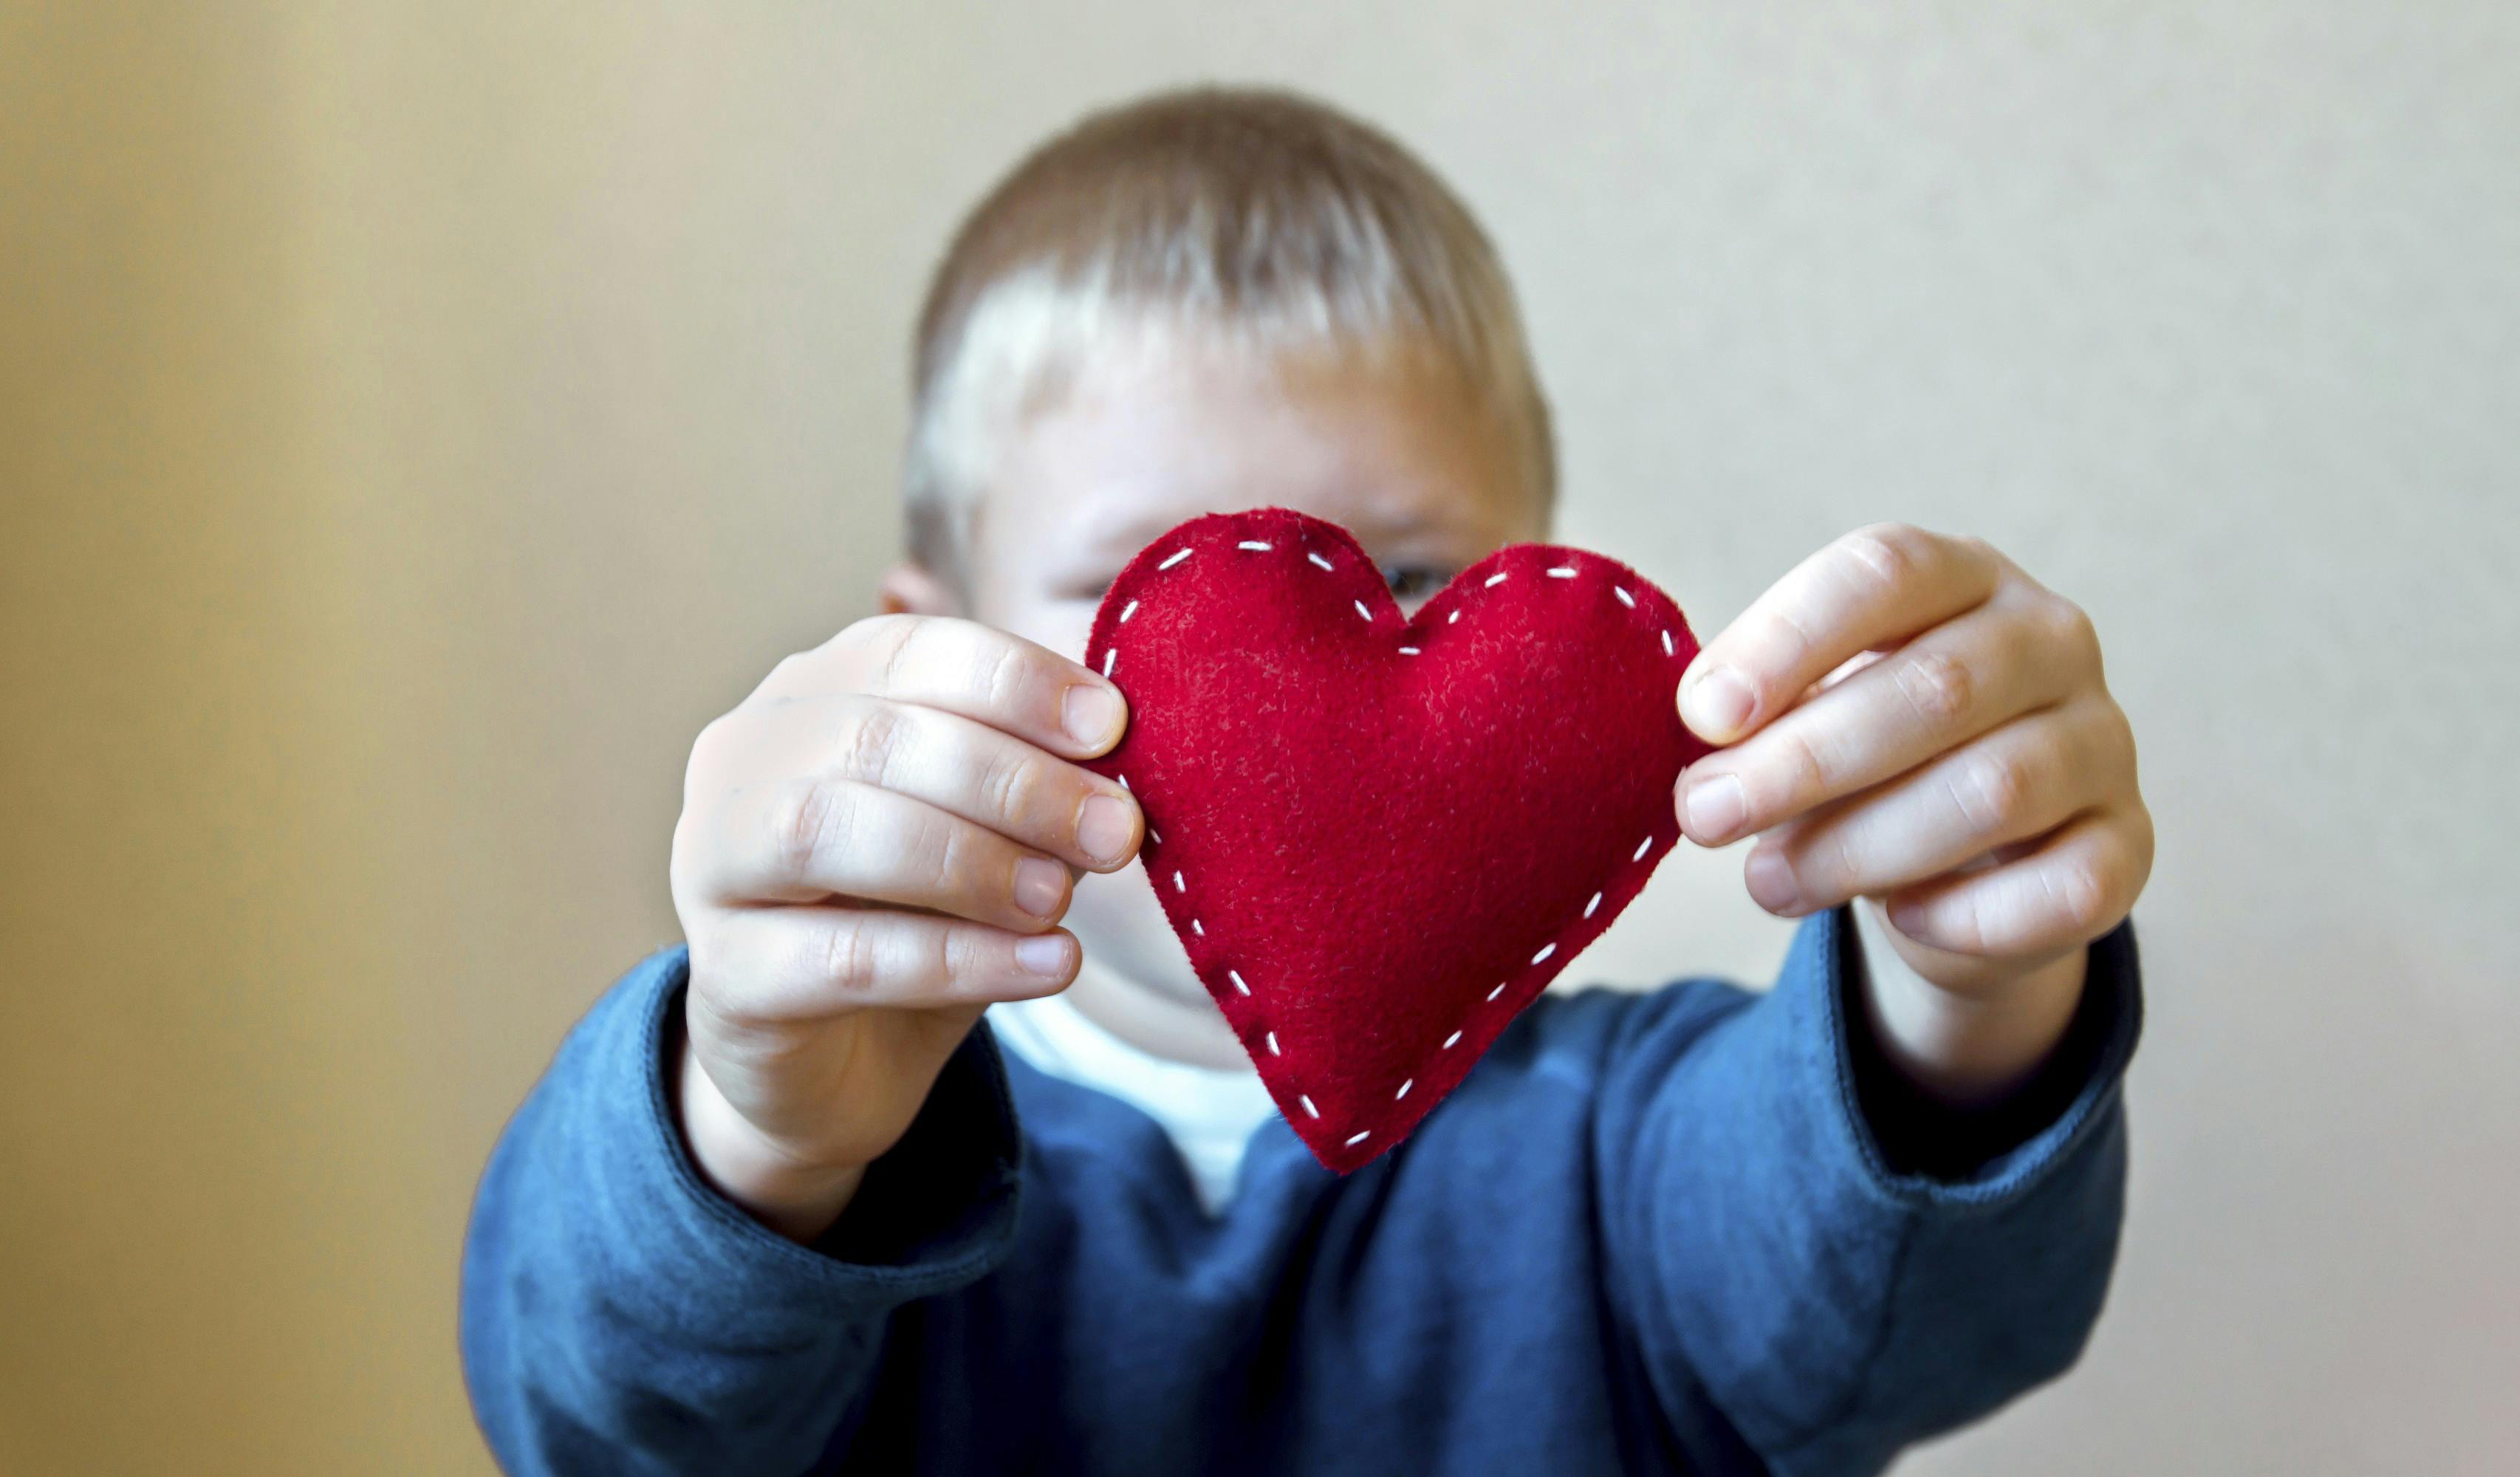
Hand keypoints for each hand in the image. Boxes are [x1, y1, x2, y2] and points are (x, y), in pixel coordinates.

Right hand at [668, 615, 1140, 1239]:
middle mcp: (743, 759)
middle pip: (872, 738)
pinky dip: (958, 957)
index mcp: (811, 693)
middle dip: (1012, 781)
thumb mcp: (987, 833)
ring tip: (1061, 898)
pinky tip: (1050, 966)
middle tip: (1115, 831)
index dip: (1014, 682)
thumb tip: (1119, 761)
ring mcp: (713, 864)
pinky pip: (841, 957)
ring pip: (826, 832)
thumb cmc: (915, 916)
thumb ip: (1034, 784)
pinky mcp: (724, 976)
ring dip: (967, 861)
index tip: (1112, 726)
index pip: (908, 651)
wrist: (834, 1065)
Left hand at [1672, 526, 2151, 1092]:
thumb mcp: (1802, 719)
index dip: (1789, 640)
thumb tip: (1705, 775)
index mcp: (1962, 576)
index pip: (1886, 572)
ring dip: (1860, 848)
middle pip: (1936, 688)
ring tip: (1769, 883)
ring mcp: (2103, 741)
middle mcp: (2051, 639)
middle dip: (1801, 762)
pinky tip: (1900, 918)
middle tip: (1707, 814)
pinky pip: (2066, 887)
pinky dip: (1969, 915)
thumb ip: (1756, 729)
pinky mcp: (2128, 845)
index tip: (1703, 715)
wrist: (1960, 861)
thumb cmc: (1862, 761)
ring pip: (1994, 791)